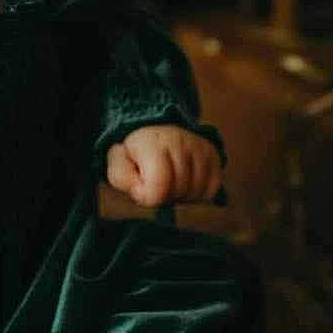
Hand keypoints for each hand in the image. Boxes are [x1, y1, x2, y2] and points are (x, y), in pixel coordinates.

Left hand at [105, 125, 222, 206]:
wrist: (157, 136)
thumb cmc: (136, 155)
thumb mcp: (118, 163)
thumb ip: (121, 177)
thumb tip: (141, 189)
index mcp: (152, 142)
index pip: (158, 186)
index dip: (147, 195)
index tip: (141, 186)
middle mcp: (180, 140)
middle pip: (178, 191)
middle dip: (164, 196)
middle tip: (155, 184)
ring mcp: (200, 148)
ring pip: (195, 193)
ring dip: (181, 196)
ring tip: (170, 182)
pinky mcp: (214, 157)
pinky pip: (210, 191)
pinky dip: (197, 194)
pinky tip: (185, 182)